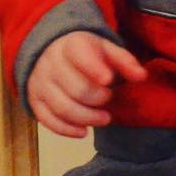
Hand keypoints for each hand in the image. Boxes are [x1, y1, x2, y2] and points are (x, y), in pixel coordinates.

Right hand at [27, 31, 147, 137]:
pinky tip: (84, 131)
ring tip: (105, 118)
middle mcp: (50, 63)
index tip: (108, 80)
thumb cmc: (86, 53)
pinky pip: (47, 120)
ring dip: (86, 118)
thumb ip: (124, 61)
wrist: (51, 51)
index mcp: (70, 44)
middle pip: (74, 88)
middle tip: (110, 99)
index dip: (93, 68)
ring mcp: (39, 83)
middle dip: (97, 99)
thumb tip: (142, 77)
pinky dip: (67, 130)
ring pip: (61, 107)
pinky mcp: (34, 101)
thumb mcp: (106, 49)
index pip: (79, 55)